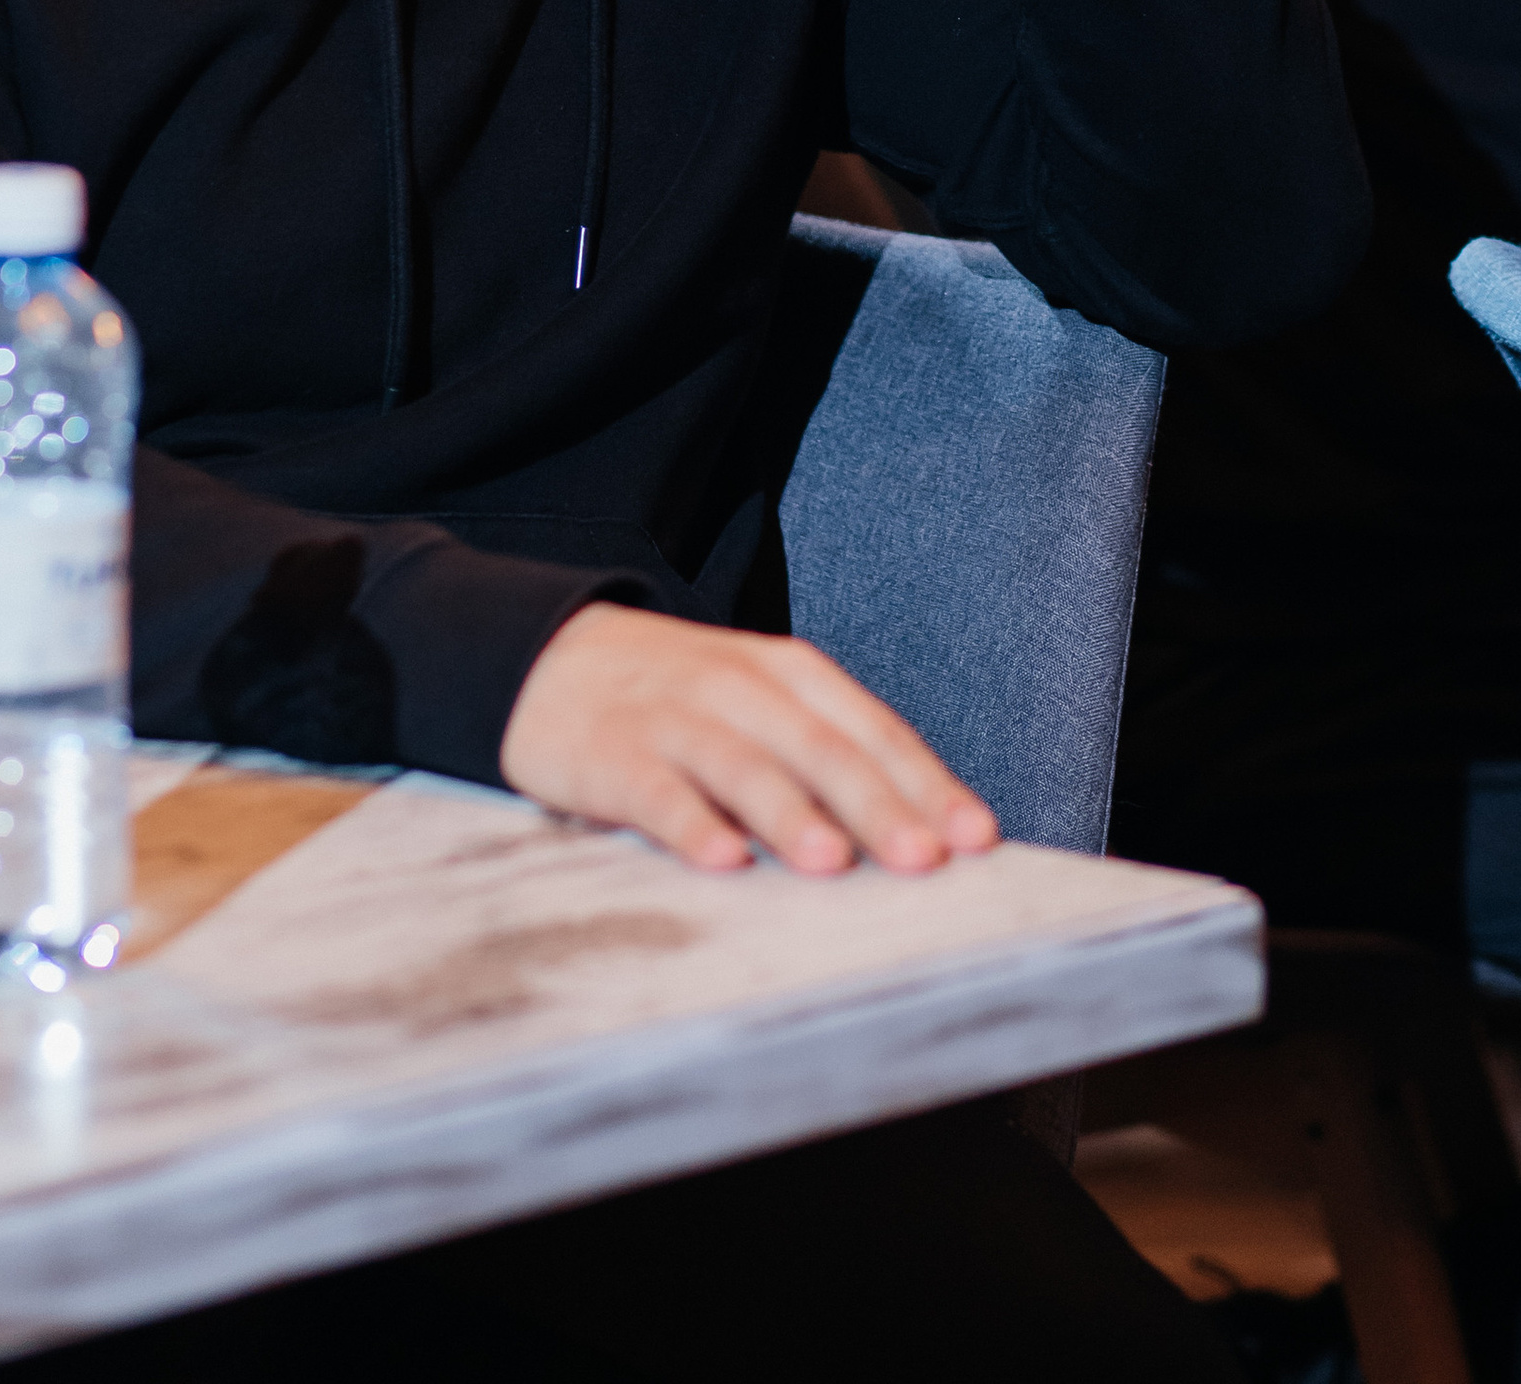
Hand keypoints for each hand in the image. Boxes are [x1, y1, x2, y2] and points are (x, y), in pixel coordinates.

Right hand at [500, 601, 998, 875]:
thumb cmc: (679, 698)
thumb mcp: (757, 701)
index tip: (974, 838)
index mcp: (788, 673)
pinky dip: (691, 823)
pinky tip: (722, 860)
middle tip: (923, 859)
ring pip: (744, 764)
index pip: (871, 728)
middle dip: (876, 804)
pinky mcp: (610, 753)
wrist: (546, 657)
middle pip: (819, 746)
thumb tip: (914, 832)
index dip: (925, 782)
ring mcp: (673, 716)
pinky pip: (656, 790)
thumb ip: (823, 753)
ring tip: (832, 862)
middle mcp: (738, 686)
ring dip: (791, 814)